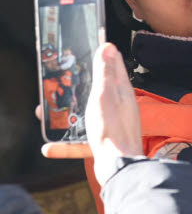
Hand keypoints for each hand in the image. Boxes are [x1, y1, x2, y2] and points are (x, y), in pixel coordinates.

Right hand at [43, 43, 143, 186]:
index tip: (91, 47)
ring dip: (68, 114)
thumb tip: (109, 47)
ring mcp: (113, 124)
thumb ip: (106, 73)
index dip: (103, 56)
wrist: (120, 166)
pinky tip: (50, 147)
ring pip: (87, 114)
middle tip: (60, 82)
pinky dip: (68, 143)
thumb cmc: (112, 129)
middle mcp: (120, 106)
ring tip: (47, 113)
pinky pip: (83, 138)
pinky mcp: (105, 140)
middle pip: (98, 90)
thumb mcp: (105, 95)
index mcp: (122, 92)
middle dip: (79, 86)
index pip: (115, 67)